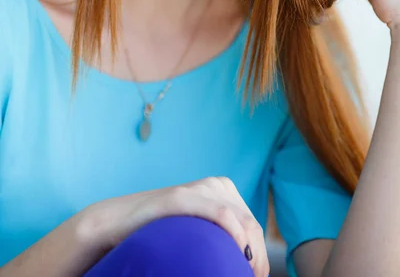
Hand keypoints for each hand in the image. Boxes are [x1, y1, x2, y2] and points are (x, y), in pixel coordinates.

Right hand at [80, 177, 269, 276]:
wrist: (117, 223)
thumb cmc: (159, 232)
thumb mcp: (197, 230)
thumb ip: (218, 233)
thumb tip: (245, 260)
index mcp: (222, 189)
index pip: (254, 225)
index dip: (261, 255)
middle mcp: (215, 184)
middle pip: (252, 225)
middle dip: (258, 257)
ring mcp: (199, 188)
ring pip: (242, 221)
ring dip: (251, 252)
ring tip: (245, 276)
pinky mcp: (182, 197)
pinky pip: (221, 214)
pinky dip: (236, 236)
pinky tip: (240, 254)